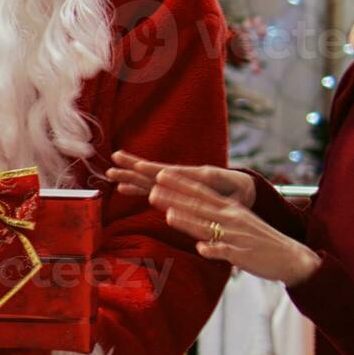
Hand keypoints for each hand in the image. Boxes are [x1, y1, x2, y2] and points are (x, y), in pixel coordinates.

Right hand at [107, 149, 254, 208]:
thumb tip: (205, 173)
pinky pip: (151, 188)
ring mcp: (176, 183)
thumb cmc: (239, 191)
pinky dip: (138, 187)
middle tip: (114, 162)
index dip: (155, 170)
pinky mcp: (173, 190)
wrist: (242, 190)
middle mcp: (182, 177)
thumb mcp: (236, 188)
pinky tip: (123, 187)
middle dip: (134, 168)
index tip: (139, 166)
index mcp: (197, 175)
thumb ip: (221, 181)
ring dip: (131, 176)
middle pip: (154, 172)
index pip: (173, 172)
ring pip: (149, 179)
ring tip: (111, 172)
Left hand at [145, 165, 320, 284]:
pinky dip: (214, 250)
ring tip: (168, 216)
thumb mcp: (237, 220)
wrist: (290, 256)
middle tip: (152, 191)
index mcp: (231, 208)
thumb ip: (214, 214)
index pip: (201, 192)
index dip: (181, 184)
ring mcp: (237, 237)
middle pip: (200, 207)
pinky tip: (201, 248)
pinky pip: (226, 252)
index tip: (160, 175)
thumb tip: (188, 208)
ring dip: (189, 222)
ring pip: (209, 228)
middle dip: (175, 199)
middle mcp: (232, 219)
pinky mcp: (243, 255)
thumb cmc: (258, 238)